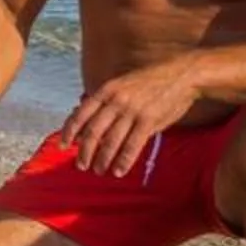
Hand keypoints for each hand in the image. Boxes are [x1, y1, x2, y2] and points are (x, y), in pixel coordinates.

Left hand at [57, 63, 201, 177]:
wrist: (182, 74)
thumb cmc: (151, 81)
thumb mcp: (124, 84)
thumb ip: (107, 101)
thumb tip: (88, 119)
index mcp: (107, 89)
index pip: (82, 113)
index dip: (70, 131)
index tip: (64, 145)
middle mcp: (117, 100)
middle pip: (93, 131)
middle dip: (85, 151)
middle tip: (81, 165)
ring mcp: (133, 110)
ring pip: (111, 141)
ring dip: (102, 159)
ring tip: (99, 170)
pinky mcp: (149, 120)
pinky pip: (132, 145)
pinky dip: (123, 160)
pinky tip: (119, 171)